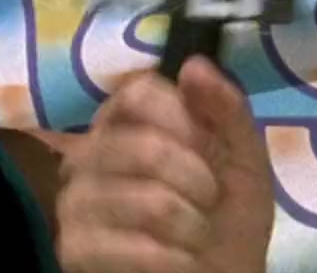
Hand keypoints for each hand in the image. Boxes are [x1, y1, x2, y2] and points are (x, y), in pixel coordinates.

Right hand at [55, 57, 274, 272]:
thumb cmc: (224, 225)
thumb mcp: (243, 165)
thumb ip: (226, 112)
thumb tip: (194, 64)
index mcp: (122, 125)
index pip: (137, 92)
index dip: (182, 117)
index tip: (207, 145)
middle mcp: (87, 154)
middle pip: (144, 146)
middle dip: (198, 180)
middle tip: (208, 203)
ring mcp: (75, 203)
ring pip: (148, 201)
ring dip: (192, 227)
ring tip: (195, 240)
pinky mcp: (73, 249)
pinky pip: (132, 247)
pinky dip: (172, 260)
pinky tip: (177, 263)